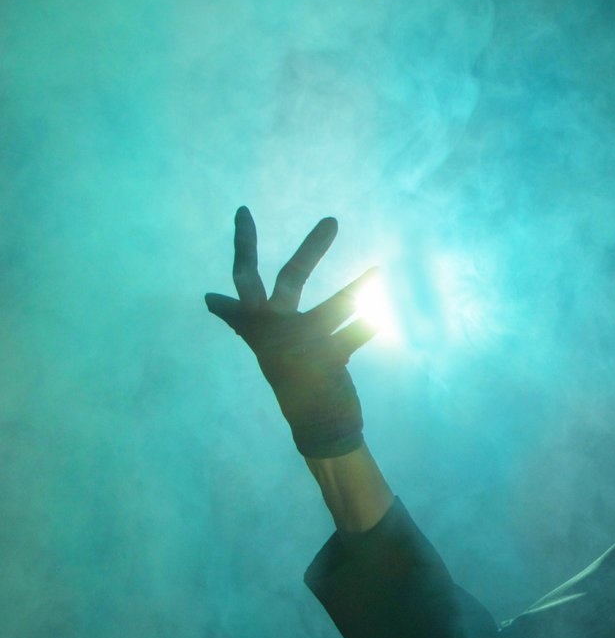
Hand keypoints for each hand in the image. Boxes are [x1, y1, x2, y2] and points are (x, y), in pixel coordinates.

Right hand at [205, 207, 378, 457]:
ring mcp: (302, 346)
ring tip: (379, 272)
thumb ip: (243, 320)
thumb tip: (210, 300)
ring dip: (359, 290)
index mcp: (259, 325)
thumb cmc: (293, 380)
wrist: (316, 427)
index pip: (244, 278)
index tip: (243, 210)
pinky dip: (367, 327)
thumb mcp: (265, 346)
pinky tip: (381, 318)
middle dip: (311, 250)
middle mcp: (276, 331)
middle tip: (333, 220)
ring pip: (336, 307)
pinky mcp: (327, 362)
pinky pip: (354, 336)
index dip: (243, 244)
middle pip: (291, 279)